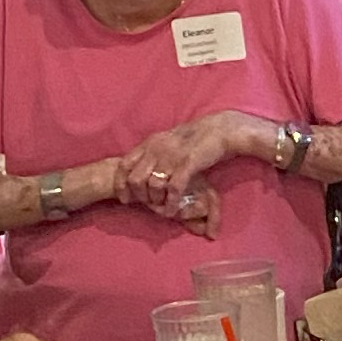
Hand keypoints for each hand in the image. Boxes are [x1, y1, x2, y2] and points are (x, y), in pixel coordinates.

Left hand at [119, 112, 258, 210]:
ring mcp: (171, 157)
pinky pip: (174, 189)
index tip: (125, 199)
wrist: (219, 130)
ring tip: (162, 208)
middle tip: (149, 205)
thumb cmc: (194, 139)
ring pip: (153, 186)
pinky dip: (171, 203)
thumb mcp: (167, 143)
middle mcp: (156, 149)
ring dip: (156, 202)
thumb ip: (153, 154)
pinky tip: (173, 210)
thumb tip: (141, 170)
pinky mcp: (187, 164)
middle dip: (140, 197)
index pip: (124, 165)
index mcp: (149, 144)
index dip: (121, 185)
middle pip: (136, 179)